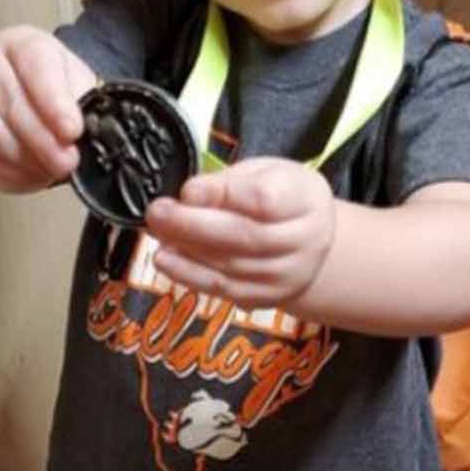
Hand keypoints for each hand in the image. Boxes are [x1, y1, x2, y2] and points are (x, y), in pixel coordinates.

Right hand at [0, 26, 95, 191]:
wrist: (33, 92)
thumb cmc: (56, 86)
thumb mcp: (78, 82)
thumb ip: (79, 102)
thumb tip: (75, 135)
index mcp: (20, 42)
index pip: (33, 66)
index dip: (53, 103)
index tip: (72, 131)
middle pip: (6, 102)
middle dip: (41, 140)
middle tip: (66, 161)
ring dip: (21, 160)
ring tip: (50, 170)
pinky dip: (7, 174)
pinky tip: (31, 176)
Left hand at [146, 158, 335, 309]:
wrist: (312, 242)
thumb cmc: (283, 197)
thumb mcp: (265, 172)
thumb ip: (229, 182)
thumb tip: (190, 196)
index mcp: (305, 200)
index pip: (264, 200)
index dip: (222, 195)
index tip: (188, 190)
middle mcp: (304, 241)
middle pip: (244, 237)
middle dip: (192, 225)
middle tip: (157, 213)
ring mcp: (287, 275)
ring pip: (230, 268)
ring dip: (185, 252)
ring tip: (158, 234)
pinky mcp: (267, 298)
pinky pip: (224, 291)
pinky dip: (190, 276)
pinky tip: (168, 260)